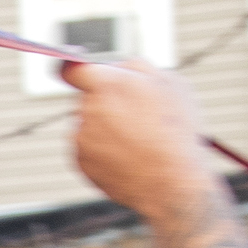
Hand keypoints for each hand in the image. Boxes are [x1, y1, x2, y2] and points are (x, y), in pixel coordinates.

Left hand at [63, 60, 225, 228]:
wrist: (171, 182)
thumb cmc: (175, 131)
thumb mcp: (170, 83)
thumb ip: (137, 67)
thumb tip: (119, 65)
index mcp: (107, 84)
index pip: (71, 68)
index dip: (74, 69)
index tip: (78, 72)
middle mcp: (86, 110)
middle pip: (88, 99)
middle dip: (107, 103)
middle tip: (137, 116)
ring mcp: (80, 138)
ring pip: (89, 125)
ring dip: (107, 128)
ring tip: (139, 141)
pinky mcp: (80, 162)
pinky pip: (89, 149)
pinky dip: (104, 151)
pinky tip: (129, 156)